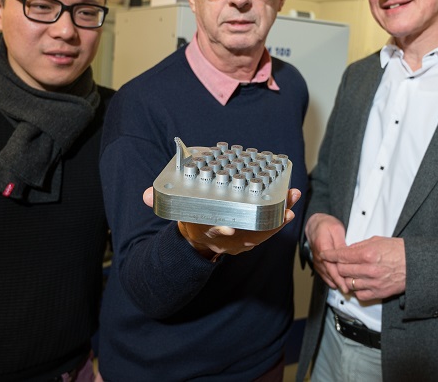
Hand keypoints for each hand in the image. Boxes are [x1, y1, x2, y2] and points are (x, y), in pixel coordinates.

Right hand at [142, 187, 300, 258]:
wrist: (199, 242)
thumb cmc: (192, 218)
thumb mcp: (178, 212)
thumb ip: (163, 201)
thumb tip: (145, 195)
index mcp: (206, 230)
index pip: (214, 232)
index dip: (221, 231)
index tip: (229, 229)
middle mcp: (226, 238)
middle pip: (248, 231)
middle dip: (266, 223)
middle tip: (281, 212)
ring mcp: (240, 239)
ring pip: (263, 230)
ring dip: (279, 217)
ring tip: (292, 201)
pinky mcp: (251, 237)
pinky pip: (268, 229)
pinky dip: (280, 219)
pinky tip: (291, 207)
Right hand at [304, 213, 347, 291]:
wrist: (315, 225)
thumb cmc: (326, 226)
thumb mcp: (337, 230)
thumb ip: (341, 245)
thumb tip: (347, 256)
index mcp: (323, 248)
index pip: (332, 267)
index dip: (339, 278)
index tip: (346, 286)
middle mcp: (318, 257)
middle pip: (330, 274)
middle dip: (340, 284)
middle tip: (350, 291)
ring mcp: (317, 261)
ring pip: (327, 276)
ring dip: (336, 283)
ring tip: (347, 289)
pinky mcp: (318, 263)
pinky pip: (324, 274)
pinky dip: (331, 280)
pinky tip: (338, 284)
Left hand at [320, 236, 405, 300]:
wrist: (415, 265)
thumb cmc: (399, 250)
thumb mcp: (378, 241)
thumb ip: (359, 246)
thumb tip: (346, 250)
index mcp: (368, 254)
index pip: (341, 255)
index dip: (330, 255)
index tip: (324, 255)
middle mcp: (369, 270)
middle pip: (342, 270)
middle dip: (338, 266)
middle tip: (339, 263)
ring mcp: (373, 283)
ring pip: (348, 283)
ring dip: (346, 278)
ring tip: (350, 272)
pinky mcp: (378, 293)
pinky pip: (359, 295)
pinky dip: (356, 289)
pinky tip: (359, 282)